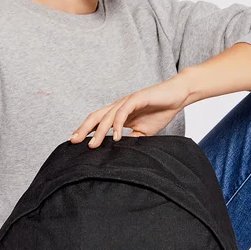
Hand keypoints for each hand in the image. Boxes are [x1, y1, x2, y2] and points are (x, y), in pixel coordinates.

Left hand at [69, 73, 191, 147]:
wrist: (177, 96)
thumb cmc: (160, 112)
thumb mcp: (143, 133)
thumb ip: (130, 140)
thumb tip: (120, 153)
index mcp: (118, 114)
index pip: (97, 122)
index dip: (85, 131)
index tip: (74, 143)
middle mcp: (119, 107)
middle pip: (96, 117)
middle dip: (84, 129)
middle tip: (73, 142)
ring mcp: (126, 102)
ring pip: (107, 116)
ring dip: (99, 131)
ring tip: (93, 144)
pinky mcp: (136, 98)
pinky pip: (123, 111)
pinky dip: (118, 124)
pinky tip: (116, 136)